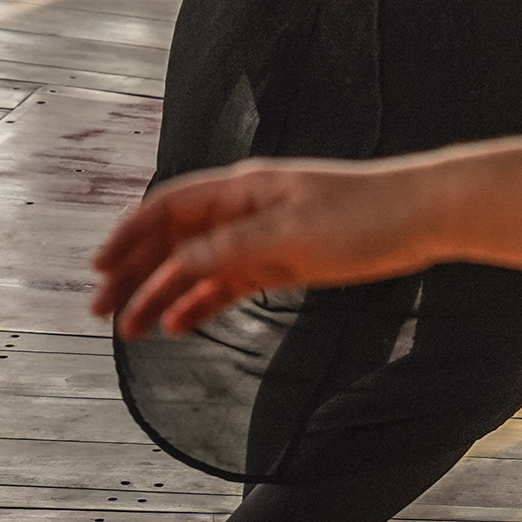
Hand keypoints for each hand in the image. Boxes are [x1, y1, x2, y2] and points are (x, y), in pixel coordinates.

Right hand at [92, 157, 441, 340]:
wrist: (422, 215)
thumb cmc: (364, 214)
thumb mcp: (291, 233)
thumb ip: (231, 247)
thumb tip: (176, 262)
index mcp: (244, 190)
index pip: (169, 208)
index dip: (130, 236)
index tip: (99, 268)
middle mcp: (246, 209)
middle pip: (175, 240)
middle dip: (136, 273)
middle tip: (102, 312)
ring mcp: (264, 235)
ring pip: (199, 266)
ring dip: (163, 294)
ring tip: (132, 331)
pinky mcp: (285, 259)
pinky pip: (231, 282)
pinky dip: (202, 302)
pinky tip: (181, 325)